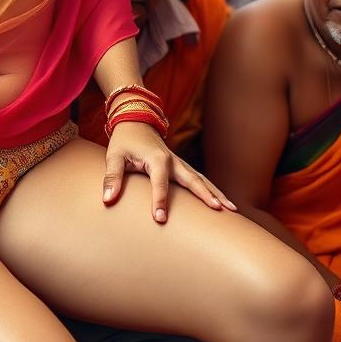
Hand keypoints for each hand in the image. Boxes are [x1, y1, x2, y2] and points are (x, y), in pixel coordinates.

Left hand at [102, 121, 236, 221]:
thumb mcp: (114, 157)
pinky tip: (222, 202)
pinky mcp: (181, 167)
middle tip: (220, 210)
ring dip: (216, 193)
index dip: (159, 201)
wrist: (135, 122)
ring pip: (201, 179)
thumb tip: (108, 199)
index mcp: (157, 159)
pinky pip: (198, 179)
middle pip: (193, 179)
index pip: (159, 183)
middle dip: (206, 195)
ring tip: (232, 209)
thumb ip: (112, 177)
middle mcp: (173, 161)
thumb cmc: (124, 141)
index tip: (160, 219)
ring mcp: (179, 163)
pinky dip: (211, 189)